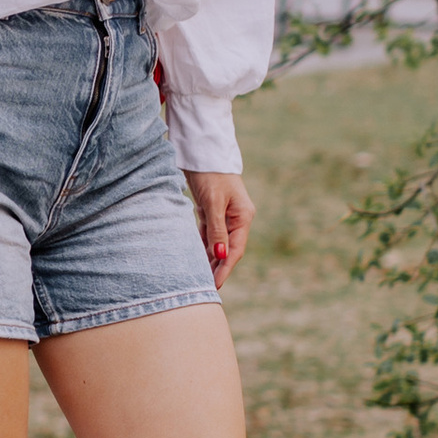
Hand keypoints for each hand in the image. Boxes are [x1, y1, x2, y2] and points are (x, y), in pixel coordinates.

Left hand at [186, 169, 254, 287]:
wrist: (201, 149)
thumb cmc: (210, 173)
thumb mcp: (213, 202)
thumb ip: (216, 230)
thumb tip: (220, 256)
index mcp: (243, 216)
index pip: (236, 250)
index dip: (225, 269)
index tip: (215, 286)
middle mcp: (237, 218)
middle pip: (228, 250)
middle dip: (217, 269)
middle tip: (203, 288)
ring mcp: (225, 215)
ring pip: (216, 244)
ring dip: (208, 260)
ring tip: (197, 278)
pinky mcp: (212, 211)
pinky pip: (208, 234)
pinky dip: (201, 246)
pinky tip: (193, 259)